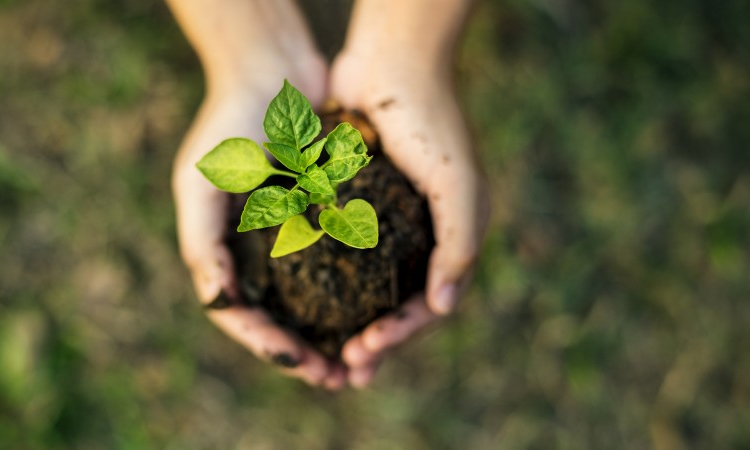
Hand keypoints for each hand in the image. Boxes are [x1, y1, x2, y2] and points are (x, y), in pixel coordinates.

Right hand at [171, 61, 349, 388]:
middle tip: (338, 379)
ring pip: (314, 300)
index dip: (269, 345)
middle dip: (306, 353)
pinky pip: (342, 263)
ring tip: (362, 358)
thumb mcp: (201, 183)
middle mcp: (258, 250)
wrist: (272, 70)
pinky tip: (378, 310)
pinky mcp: (326, 216)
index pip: (241, 314)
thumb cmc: (229, 124)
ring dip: (334, 333)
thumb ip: (202, 244)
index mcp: (224, 251)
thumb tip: (218, 301)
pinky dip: (355, 291)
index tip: (302, 363)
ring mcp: (293, 235)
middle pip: (281, 318)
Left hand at [329, 47, 489, 387]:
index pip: (428, 305)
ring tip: (327, 352)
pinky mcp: (356, 205)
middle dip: (374, 342)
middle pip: (397, 305)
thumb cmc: (431, 122)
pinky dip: (330, 282)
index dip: (399, 335)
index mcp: (450, 239)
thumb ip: (459, 246)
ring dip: (350, 322)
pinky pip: (344, 254)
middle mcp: (421, 237)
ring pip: (368, 288)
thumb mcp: (458, 186)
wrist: (393, 62)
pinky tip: (307, 303)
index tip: (365, 353)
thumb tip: (443, 307)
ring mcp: (388, 223)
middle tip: (345, 372)